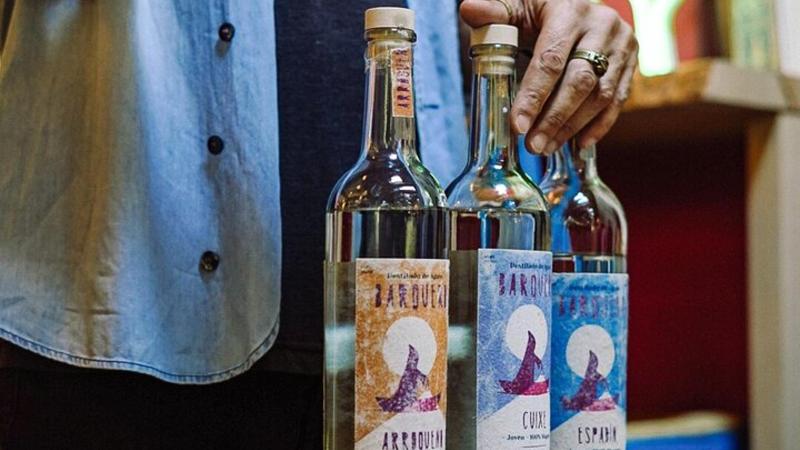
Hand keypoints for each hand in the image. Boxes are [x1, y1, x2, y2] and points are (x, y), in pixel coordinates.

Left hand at [460, 0, 637, 153]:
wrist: (578, 5)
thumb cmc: (541, 9)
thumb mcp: (518, 5)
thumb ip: (496, 11)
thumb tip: (469, 11)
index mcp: (570, 12)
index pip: (551, 60)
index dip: (534, 96)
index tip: (518, 126)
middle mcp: (602, 27)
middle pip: (579, 82)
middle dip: (554, 118)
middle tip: (533, 145)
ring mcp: (622, 46)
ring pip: (601, 95)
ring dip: (572, 127)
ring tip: (546, 147)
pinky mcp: (632, 62)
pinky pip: (618, 101)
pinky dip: (599, 126)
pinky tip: (577, 145)